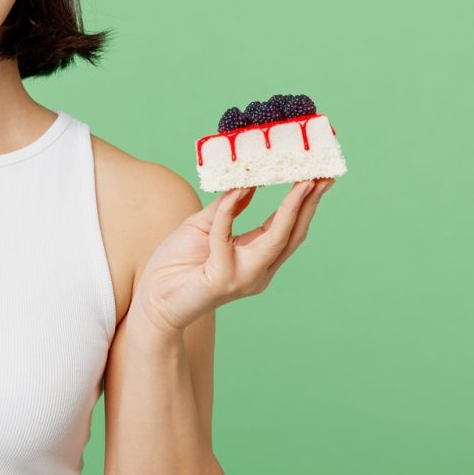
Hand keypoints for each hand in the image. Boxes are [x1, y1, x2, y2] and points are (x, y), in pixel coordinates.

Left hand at [133, 178, 334, 336]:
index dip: (305, 204)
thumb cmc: (176, 265)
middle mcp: (258, 271)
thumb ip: (227, 207)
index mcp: (258, 259)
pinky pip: (226, 236)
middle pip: (293, 234)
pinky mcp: (222, 278)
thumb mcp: (205, 227)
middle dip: (310, 204)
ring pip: (276, 238)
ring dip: (291, 207)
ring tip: (301, 180)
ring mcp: (243, 277)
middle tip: (322, 175)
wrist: (152, 299)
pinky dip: (231, 209)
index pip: (289, 229)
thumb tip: (247, 181)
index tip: (318, 177)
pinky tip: (237, 189)